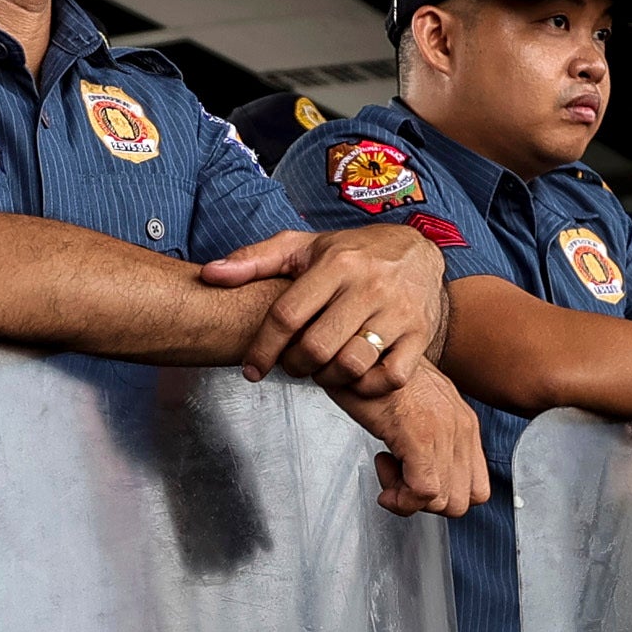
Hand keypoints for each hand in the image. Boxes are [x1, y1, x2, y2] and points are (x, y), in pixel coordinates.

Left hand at [201, 227, 445, 394]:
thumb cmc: (354, 252)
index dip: (263, 348)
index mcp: (336, 263)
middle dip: (295, 366)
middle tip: (293, 364)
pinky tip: (354, 374)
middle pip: (317, 347)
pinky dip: (366, 385)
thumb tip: (210, 274)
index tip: (252, 369)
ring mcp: (399, 312)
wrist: (419, 252)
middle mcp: (369, 286)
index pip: (287, 315)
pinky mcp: (420, 334)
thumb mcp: (304, 247)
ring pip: (352, 365)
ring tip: (322, 368)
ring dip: (328, 377)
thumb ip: (254, 259)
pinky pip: (389, 377)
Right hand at [331, 370, 488, 515]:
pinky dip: (400, 495)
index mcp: (464, 423)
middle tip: (398, 477)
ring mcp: (443, 433)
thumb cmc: (378, 376)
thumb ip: (431, 436)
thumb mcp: (417, 406)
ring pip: (443, 503)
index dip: (443, 496)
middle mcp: (461, 428)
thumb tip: (421, 469)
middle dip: (425, 503)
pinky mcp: (420, 437)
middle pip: (462, 501)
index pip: (477, 488)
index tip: (416, 478)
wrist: (361, 348)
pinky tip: (382, 467)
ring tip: (388, 466)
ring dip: (408, 497)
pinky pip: (424, 492)